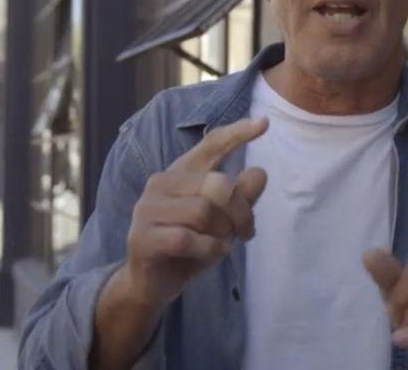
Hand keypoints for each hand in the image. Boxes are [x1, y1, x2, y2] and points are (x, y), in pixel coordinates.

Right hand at [123, 118, 268, 309]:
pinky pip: (188, 238)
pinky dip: (210, 249)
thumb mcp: (223, 222)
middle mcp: (161, 183)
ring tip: (223, 244)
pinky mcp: (142, 237)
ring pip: (204, 211)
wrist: (153, 284)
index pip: (212, 145)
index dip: (237, 133)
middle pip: (218, 185)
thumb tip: (260, 173)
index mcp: (182, 173)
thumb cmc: (190, 246)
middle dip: (242, 211)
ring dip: (223, 233)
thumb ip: (240, 198)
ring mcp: (147, 209)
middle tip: (246, 232)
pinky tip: (213, 254)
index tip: (265, 123)